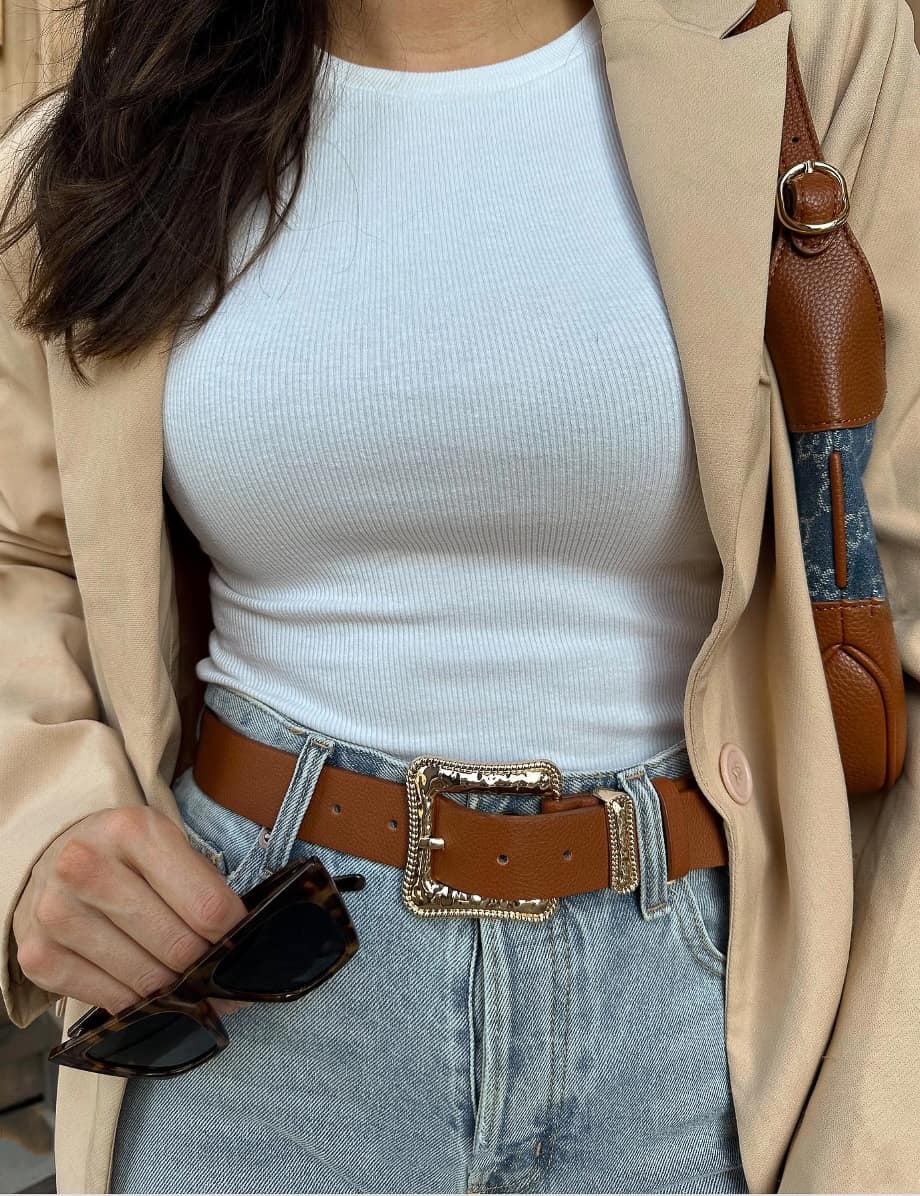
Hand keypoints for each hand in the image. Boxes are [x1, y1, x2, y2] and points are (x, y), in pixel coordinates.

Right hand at [13, 805, 254, 1020]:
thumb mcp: (165, 846)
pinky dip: (136, 1001)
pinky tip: (142, 985)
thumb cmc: (124, 854)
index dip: (233, 933)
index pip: (207, 905)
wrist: (53, 858)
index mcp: (132, 830)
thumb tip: (242, 946)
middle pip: (177, 945)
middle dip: (205, 965)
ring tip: (182, 979)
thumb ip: (201, 885)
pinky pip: (110, 999)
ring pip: (146, 978)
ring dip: (173, 988)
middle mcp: (86, 867)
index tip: (241, 943)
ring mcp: (56, 913)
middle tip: (215, 972)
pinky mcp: (37, 955)